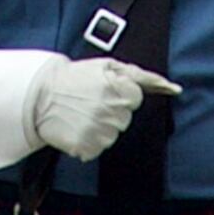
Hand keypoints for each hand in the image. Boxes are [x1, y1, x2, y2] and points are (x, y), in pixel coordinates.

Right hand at [30, 54, 172, 158]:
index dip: (119, 94)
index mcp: (120, 88)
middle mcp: (113, 110)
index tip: (103, 90)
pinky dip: (88, 141)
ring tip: (81, 114)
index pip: (135, 99)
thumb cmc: (76, 78)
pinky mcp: (88, 147)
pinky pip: (97, 148)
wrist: (40, 95)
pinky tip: (76, 127)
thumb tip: (173, 87)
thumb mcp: (107, 66)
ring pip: (112, 135)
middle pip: (125, 119)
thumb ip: (142, 76)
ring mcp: (100, 131)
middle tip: (90, 101)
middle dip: (111, 111)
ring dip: (100, 127)